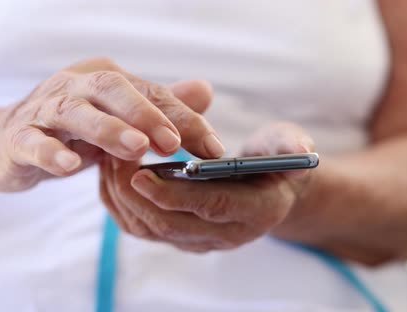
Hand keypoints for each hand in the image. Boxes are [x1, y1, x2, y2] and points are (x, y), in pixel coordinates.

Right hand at [0, 58, 223, 191]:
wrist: (4, 142)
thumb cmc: (73, 130)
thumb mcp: (120, 117)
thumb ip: (161, 105)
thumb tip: (205, 91)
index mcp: (106, 79)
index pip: (152, 93)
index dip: (185, 118)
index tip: (214, 149)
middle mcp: (76, 85)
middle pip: (113, 89)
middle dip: (147, 114)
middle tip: (173, 143)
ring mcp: (44, 109)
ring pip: (75, 111)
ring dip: (107, 129)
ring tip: (136, 149)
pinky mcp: (18, 138)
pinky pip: (33, 142)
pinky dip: (52, 152)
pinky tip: (71, 166)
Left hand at [100, 122, 314, 251]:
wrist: (270, 189)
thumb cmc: (276, 160)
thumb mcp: (289, 144)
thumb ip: (290, 146)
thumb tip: (299, 153)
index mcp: (256, 211)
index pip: (211, 207)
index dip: (175, 193)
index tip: (141, 172)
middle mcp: (227, 234)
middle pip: (171, 224)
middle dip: (135, 194)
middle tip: (112, 157)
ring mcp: (201, 240)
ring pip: (150, 229)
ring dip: (122, 196)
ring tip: (107, 158)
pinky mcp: (181, 237)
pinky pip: (142, 228)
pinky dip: (120, 203)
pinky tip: (110, 173)